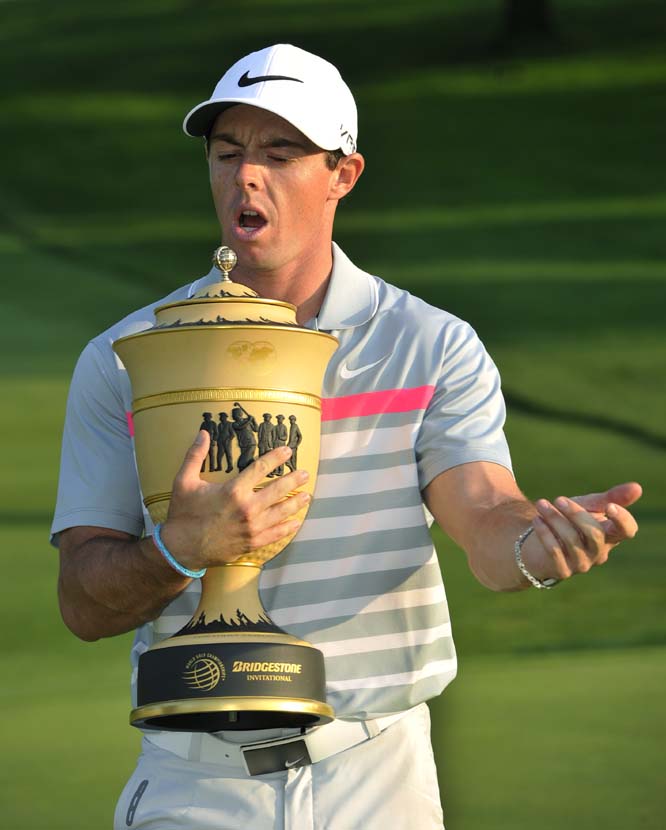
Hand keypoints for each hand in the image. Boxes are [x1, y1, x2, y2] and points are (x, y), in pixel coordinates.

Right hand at [160, 430, 309, 570]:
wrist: (181, 549)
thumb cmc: (183, 514)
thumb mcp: (184, 481)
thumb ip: (195, 455)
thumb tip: (202, 432)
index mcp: (233, 490)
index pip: (261, 468)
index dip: (276, 457)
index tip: (287, 451)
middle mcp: (247, 508)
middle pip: (279, 490)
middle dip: (294, 480)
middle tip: (305, 474)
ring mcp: (252, 527)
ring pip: (282, 512)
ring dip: (296, 503)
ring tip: (307, 496)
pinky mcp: (252, 543)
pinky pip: (276, 534)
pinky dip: (288, 528)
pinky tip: (296, 522)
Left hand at [527, 481, 641, 579]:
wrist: (537, 539)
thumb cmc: (568, 520)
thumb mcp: (588, 505)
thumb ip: (611, 497)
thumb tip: (638, 487)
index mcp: (610, 535)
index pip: (627, 531)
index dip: (622, 520)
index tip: (609, 506)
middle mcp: (599, 552)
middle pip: (595, 533)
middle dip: (576, 513)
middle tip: (558, 499)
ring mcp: (582, 563)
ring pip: (572, 540)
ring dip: (555, 519)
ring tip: (541, 504)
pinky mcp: (563, 570)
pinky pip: (555, 552)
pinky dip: (545, 532)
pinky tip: (537, 520)